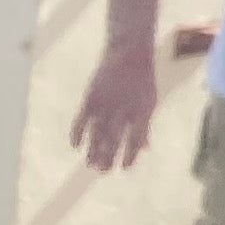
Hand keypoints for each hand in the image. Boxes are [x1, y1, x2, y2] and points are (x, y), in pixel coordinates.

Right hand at [73, 46, 161, 171]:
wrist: (129, 53)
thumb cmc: (142, 80)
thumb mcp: (150, 101)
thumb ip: (145, 126)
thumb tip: (145, 149)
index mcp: (142, 111)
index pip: (134, 140)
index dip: (129, 155)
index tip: (124, 169)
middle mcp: (123, 110)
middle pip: (113, 140)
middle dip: (107, 157)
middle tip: (102, 171)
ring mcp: (106, 105)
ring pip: (96, 134)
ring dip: (92, 151)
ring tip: (90, 165)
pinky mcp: (91, 98)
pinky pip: (81, 121)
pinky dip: (77, 134)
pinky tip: (75, 146)